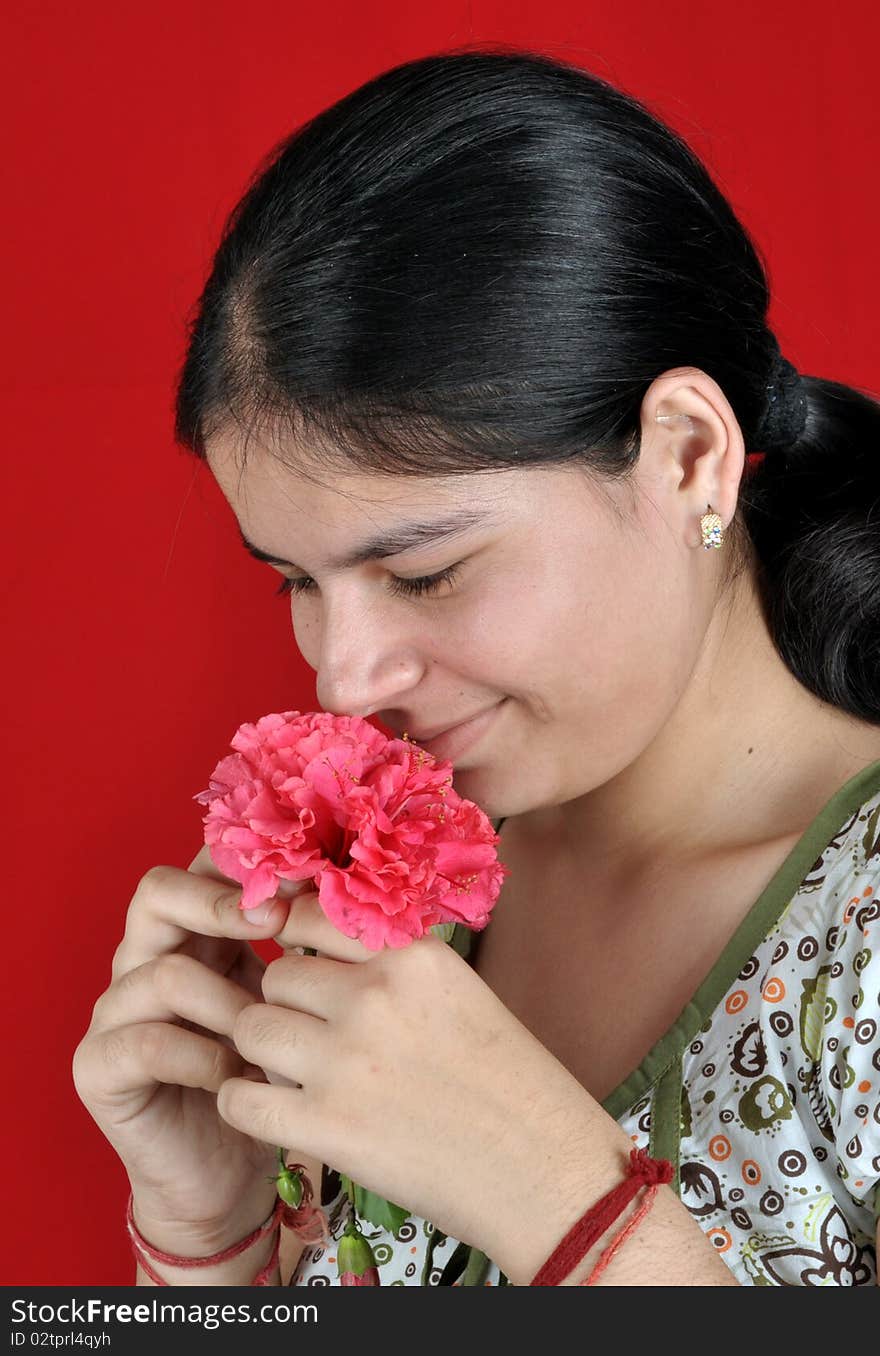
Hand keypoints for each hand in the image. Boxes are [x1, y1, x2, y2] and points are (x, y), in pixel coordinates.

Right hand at [71, 845, 308, 1254]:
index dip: (248, 863)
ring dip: (228, 1001)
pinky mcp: (97, 1066)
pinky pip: (147, 1042)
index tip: (305, 875)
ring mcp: (114, 1011)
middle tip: (274, 922)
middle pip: (157, 892)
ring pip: (163, 971)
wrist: (229, 1172)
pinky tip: (240, 1079)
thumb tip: (347, 890)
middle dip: (219, 901)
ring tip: (269, 1034)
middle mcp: (144, 958)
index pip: (201, 866)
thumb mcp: (289, 1003)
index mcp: (192, 932)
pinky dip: (203, 1057)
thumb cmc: (271, 1078)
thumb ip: (300, 947)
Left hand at [216, 892, 598, 1262]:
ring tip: (295, 1074)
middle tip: (310, 1035)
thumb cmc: (509, 1082)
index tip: (304, 966)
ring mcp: (345, 1060)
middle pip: (275, 976)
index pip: (310, 914)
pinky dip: (243, 1106)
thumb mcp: (459, 991)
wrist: (545, 1169)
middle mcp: (373, 995)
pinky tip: (274, 1112)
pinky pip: (239, 1100)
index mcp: (411, 954)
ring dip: (264, 1053)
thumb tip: (319, 947)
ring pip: (250, 1029)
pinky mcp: (326, 1126)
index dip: (295, 941)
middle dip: (285, 1005)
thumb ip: (394, 964)